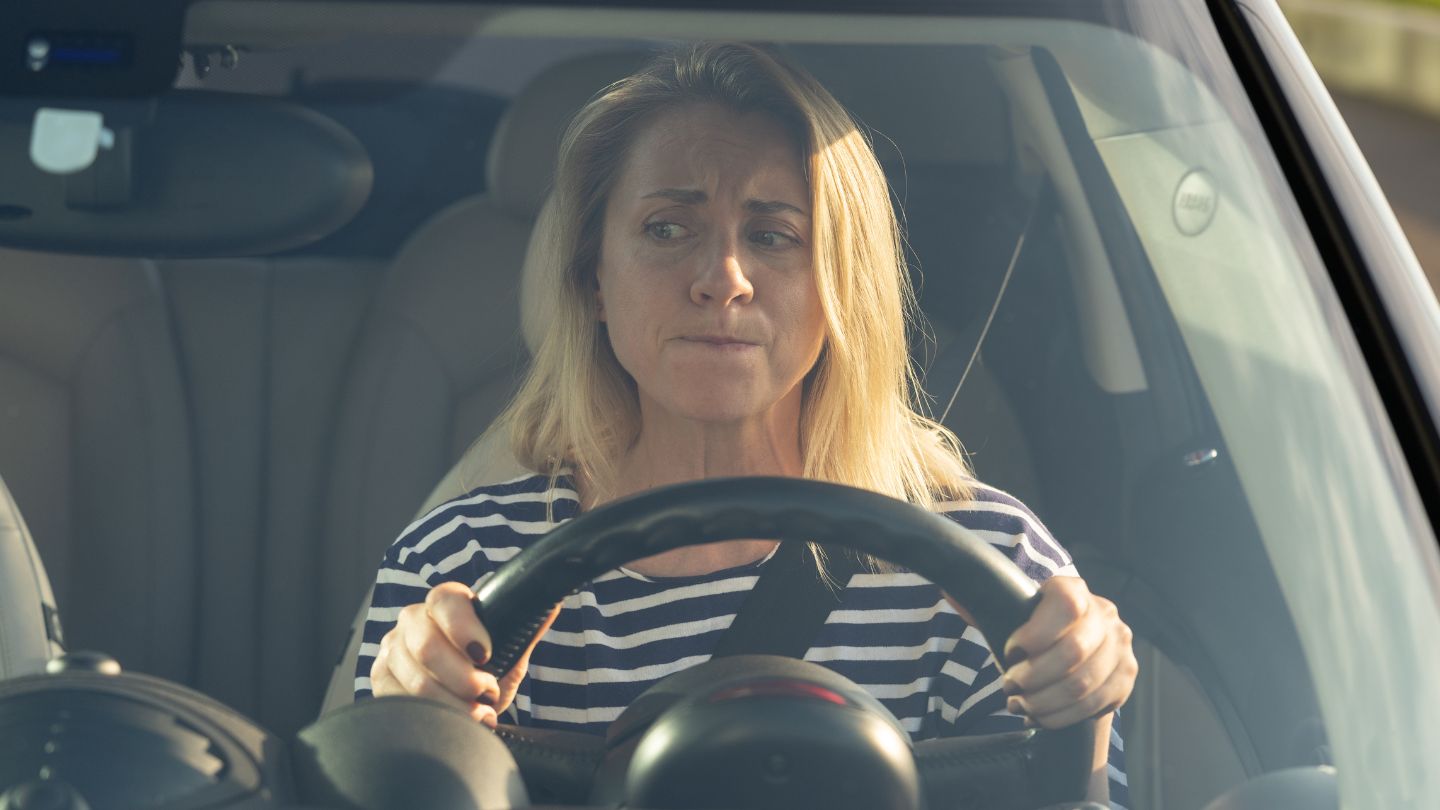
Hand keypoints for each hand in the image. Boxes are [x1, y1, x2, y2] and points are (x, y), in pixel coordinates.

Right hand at [369, 581, 558, 727]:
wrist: (462, 699)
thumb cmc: (485, 669)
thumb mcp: (507, 652)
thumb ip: (524, 632)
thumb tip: (551, 606)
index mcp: (443, 603)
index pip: (445, 600)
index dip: (464, 626)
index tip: (486, 653)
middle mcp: (411, 621)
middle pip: (426, 645)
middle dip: (463, 677)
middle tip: (487, 693)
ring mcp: (391, 651)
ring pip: (416, 681)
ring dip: (454, 704)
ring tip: (480, 714)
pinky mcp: (380, 682)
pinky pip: (402, 704)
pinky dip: (436, 717)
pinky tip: (457, 723)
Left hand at [995, 576, 1136, 729]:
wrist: (1074, 652)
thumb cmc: (1034, 631)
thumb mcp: (1011, 615)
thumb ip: (984, 607)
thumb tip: (949, 592)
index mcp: (1073, 590)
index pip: (1065, 605)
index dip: (1036, 633)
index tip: (1010, 651)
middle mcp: (1104, 614)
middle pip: (1074, 651)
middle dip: (1034, 676)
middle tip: (1009, 686)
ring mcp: (1120, 647)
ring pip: (1083, 684)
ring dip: (1044, 701)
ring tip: (1019, 705)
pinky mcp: (1125, 677)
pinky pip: (1093, 705)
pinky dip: (1060, 716)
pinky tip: (1038, 716)